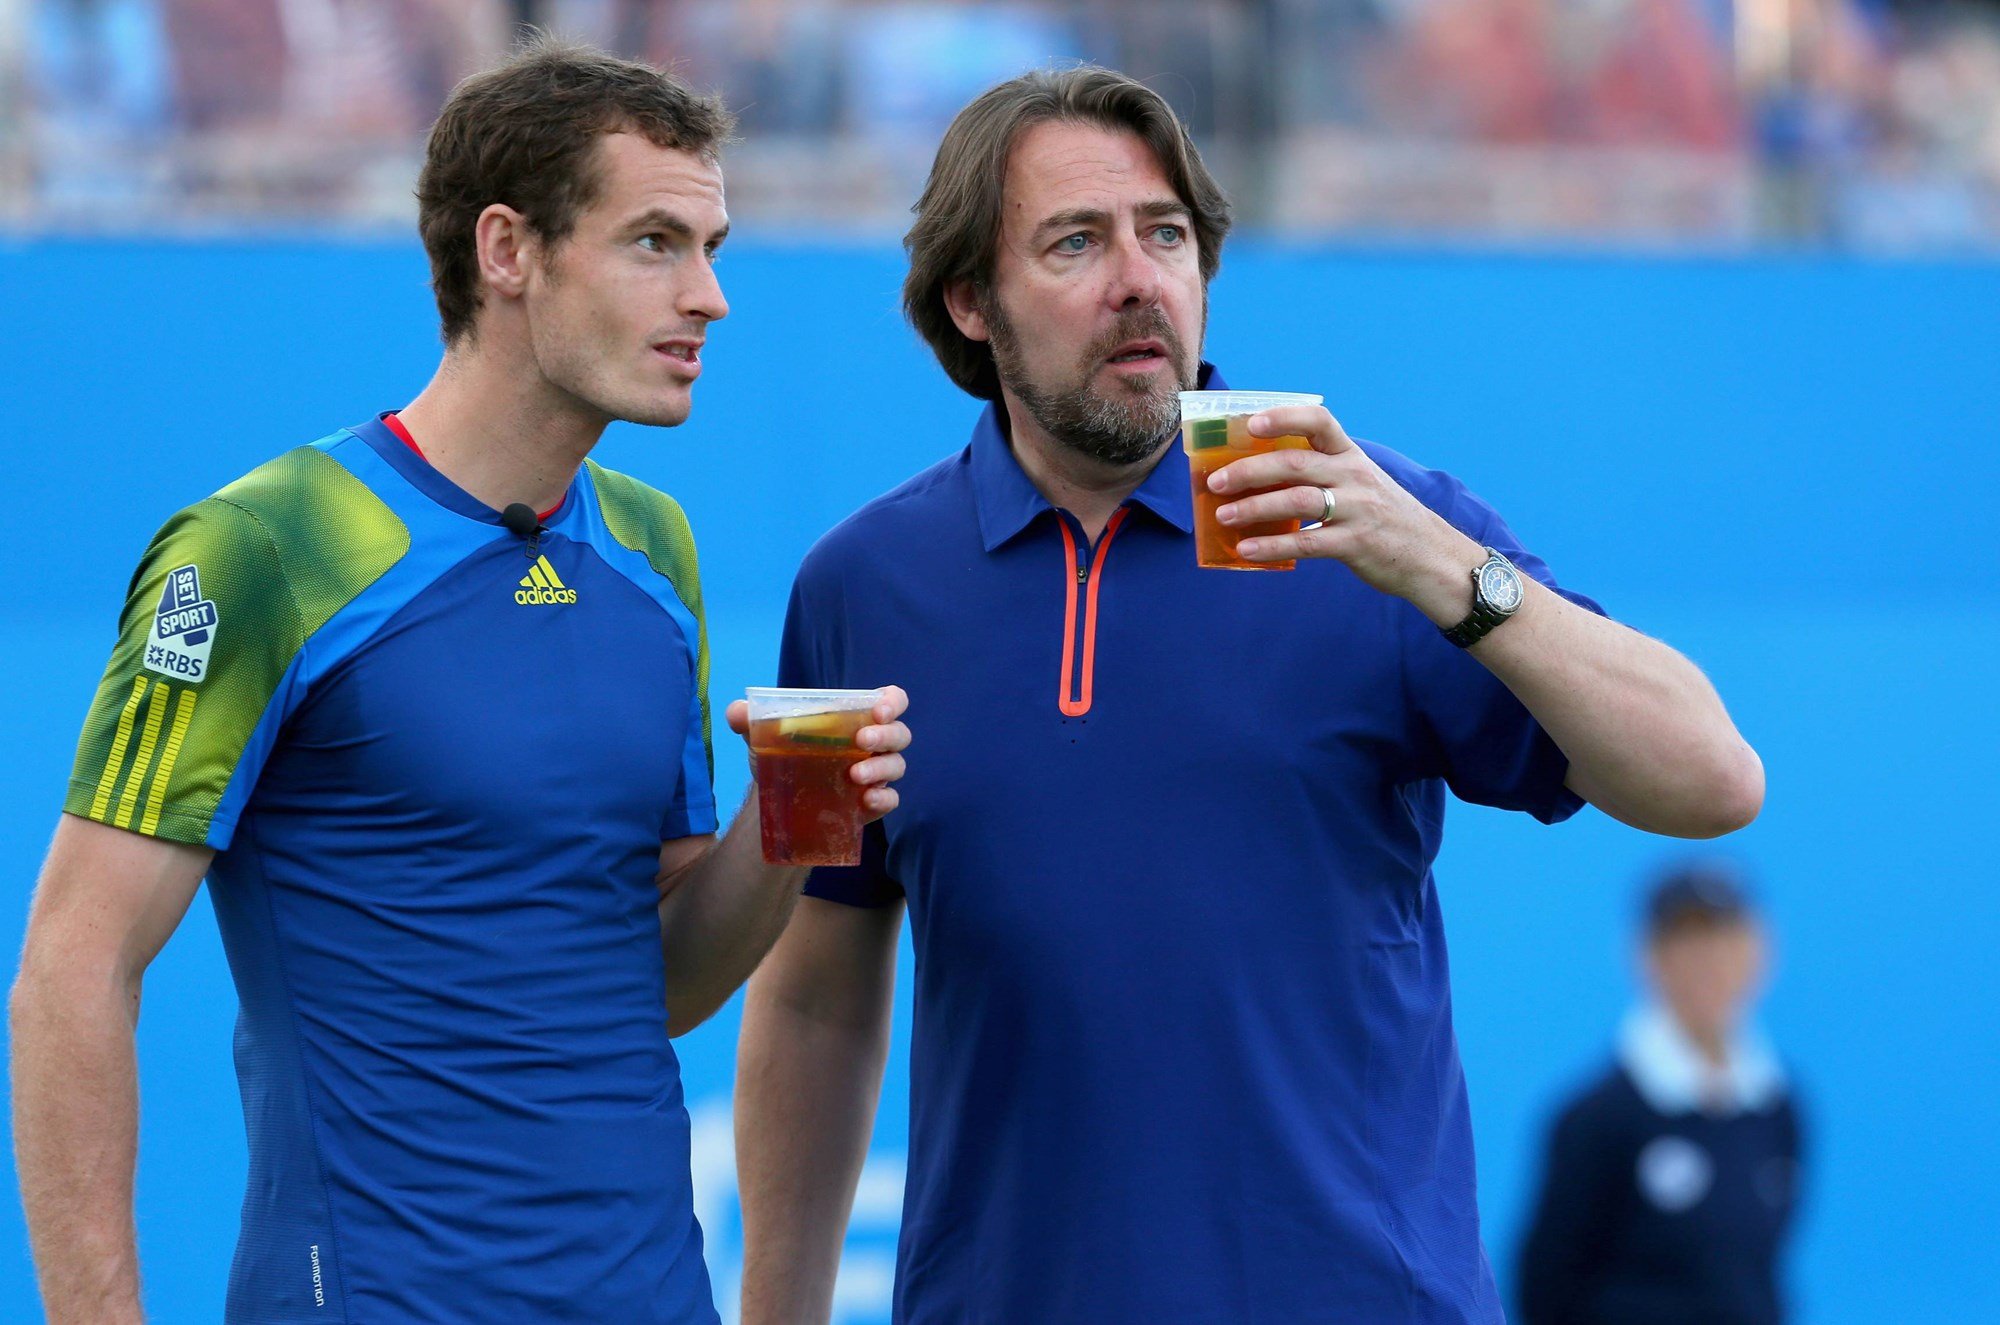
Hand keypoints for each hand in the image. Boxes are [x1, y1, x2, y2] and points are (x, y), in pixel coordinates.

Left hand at [723, 686, 912, 822]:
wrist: (778, 800)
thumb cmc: (783, 756)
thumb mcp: (764, 736)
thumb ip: (750, 720)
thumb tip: (736, 712)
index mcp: (857, 717)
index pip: (891, 700)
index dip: (892, 702)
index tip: (877, 710)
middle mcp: (873, 744)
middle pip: (899, 734)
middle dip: (886, 735)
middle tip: (861, 741)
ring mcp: (876, 775)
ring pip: (897, 766)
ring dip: (881, 768)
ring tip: (854, 775)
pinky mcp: (872, 804)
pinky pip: (891, 800)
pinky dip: (883, 799)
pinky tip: (865, 801)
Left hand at [1206, 405, 1483, 619]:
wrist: (1431, 557)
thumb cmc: (1383, 517)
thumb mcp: (1359, 483)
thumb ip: (1320, 474)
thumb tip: (1257, 477)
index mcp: (1351, 455)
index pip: (1319, 421)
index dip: (1283, 417)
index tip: (1250, 423)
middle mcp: (1354, 475)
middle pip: (1295, 462)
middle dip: (1250, 470)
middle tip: (1215, 481)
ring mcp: (1356, 509)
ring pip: (1296, 501)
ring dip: (1254, 507)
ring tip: (1223, 515)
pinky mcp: (1356, 544)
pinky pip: (1306, 544)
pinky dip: (1272, 546)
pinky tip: (1246, 549)